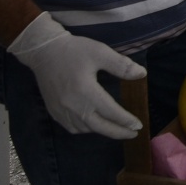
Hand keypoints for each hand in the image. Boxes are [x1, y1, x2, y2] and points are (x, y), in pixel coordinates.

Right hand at [8, 12, 145, 138]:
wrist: (43, 52)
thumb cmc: (74, 50)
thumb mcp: (100, 52)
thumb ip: (121, 65)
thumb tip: (142, 74)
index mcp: (86, 92)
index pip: (110, 112)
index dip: (125, 120)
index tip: (138, 126)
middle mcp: (73, 106)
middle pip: (98, 126)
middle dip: (117, 132)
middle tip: (132, 134)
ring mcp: (61, 111)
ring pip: (85, 129)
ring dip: (101, 131)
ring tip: (116, 128)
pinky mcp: (53, 111)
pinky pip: (71, 127)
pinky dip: (85, 129)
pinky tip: (93, 125)